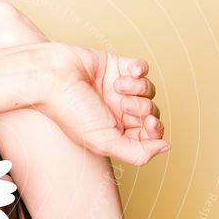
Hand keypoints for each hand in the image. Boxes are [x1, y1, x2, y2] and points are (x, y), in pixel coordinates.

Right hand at [43, 42, 169, 165]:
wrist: (53, 78)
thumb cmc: (72, 111)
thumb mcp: (105, 142)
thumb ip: (137, 152)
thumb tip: (165, 147)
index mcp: (114, 132)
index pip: (148, 135)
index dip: (154, 130)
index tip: (148, 124)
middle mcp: (116, 112)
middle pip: (150, 112)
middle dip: (142, 108)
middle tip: (123, 105)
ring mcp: (117, 89)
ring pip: (148, 90)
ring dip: (138, 88)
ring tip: (117, 87)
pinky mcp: (116, 66)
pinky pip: (142, 68)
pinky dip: (139, 69)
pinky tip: (127, 73)